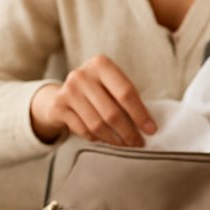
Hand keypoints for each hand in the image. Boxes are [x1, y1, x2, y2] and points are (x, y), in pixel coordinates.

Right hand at [29, 55, 155, 146]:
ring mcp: (68, 91)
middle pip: (112, 112)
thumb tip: (148, 124)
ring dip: (114, 139)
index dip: (140, 114)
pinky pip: (84, 130)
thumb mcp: (109, 84)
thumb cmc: (95, 91)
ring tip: (125, 144)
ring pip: (97, 124)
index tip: (151, 129)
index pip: (126, 92)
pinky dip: (98, 139)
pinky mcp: (59, 108)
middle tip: (138, 142)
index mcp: (101, 64)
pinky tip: (106, 140)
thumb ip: (125, 97)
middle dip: (128, 132)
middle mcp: (82, 75)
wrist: (60, 94)